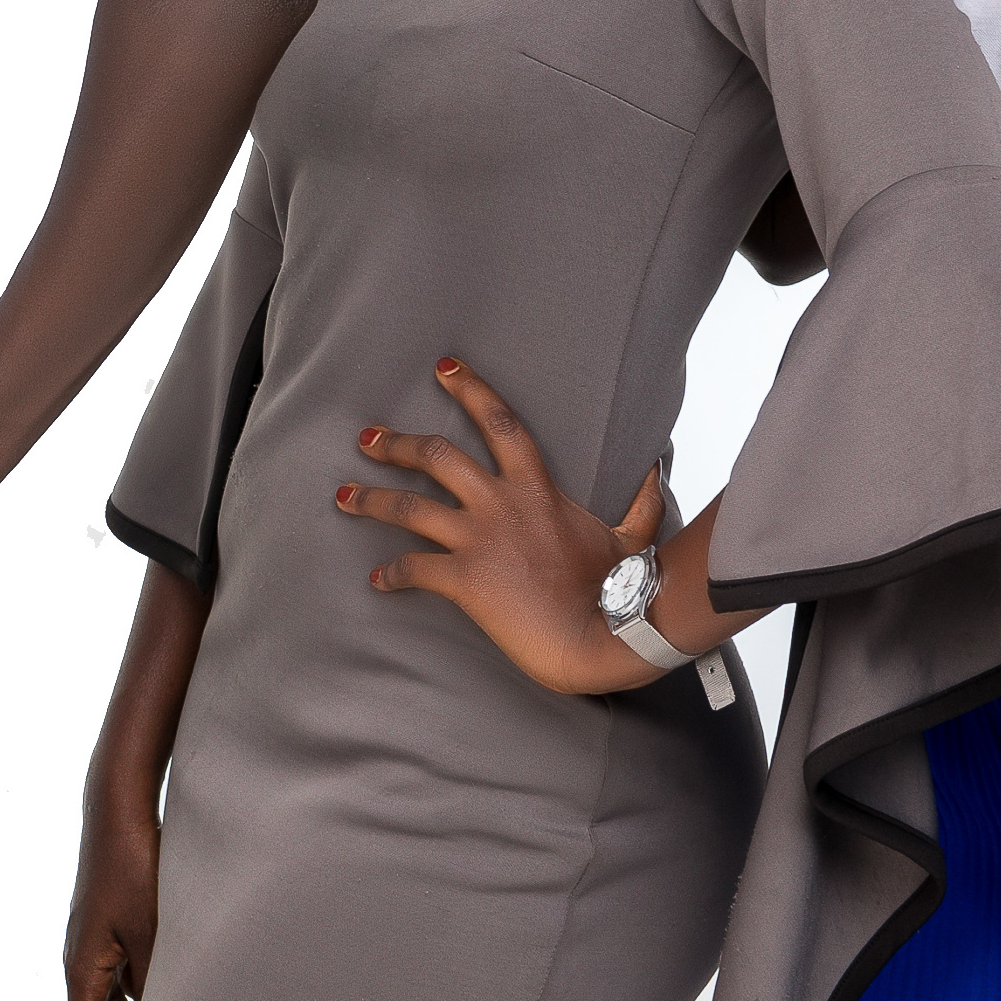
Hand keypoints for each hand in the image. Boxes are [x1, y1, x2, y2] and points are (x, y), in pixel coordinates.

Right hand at [65, 778, 161, 1000]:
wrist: (117, 808)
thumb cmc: (131, 864)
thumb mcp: (151, 929)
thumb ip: (156, 980)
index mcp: (81, 968)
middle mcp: (83, 961)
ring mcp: (97, 943)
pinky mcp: (113, 925)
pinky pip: (125, 975)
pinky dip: (146, 994)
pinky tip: (177, 998)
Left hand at [340, 357, 665, 693]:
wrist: (602, 634)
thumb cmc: (621, 588)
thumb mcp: (632, 535)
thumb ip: (640, 501)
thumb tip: (657, 472)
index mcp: (537, 487)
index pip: (500, 421)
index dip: (470, 389)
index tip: (443, 367)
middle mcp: (500, 504)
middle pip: (436, 456)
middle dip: (396, 444)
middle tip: (367, 438)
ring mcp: (479, 540)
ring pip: (408, 507)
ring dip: (371, 499)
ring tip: (342, 496)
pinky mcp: (464, 580)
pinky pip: (414, 569)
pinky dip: (392, 573)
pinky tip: (378, 579)